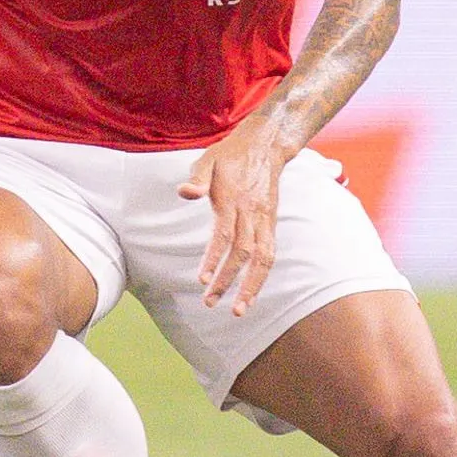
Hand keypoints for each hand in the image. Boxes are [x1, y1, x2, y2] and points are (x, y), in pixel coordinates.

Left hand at [177, 117, 291, 315]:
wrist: (266, 145)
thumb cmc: (230, 155)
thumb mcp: (207, 159)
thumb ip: (197, 178)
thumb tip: (185, 193)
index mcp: (234, 199)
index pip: (224, 234)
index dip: (213, 258)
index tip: (201, 280)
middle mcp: (253, 212)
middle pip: (242, 252)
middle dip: (227, 280)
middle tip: (209, 302)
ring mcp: (265, 219)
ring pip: (263, 258)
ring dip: (252, 286)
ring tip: (239, 311)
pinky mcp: (272, 223)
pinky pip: (270, 254)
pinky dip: (262, 276)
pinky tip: (251, 294)